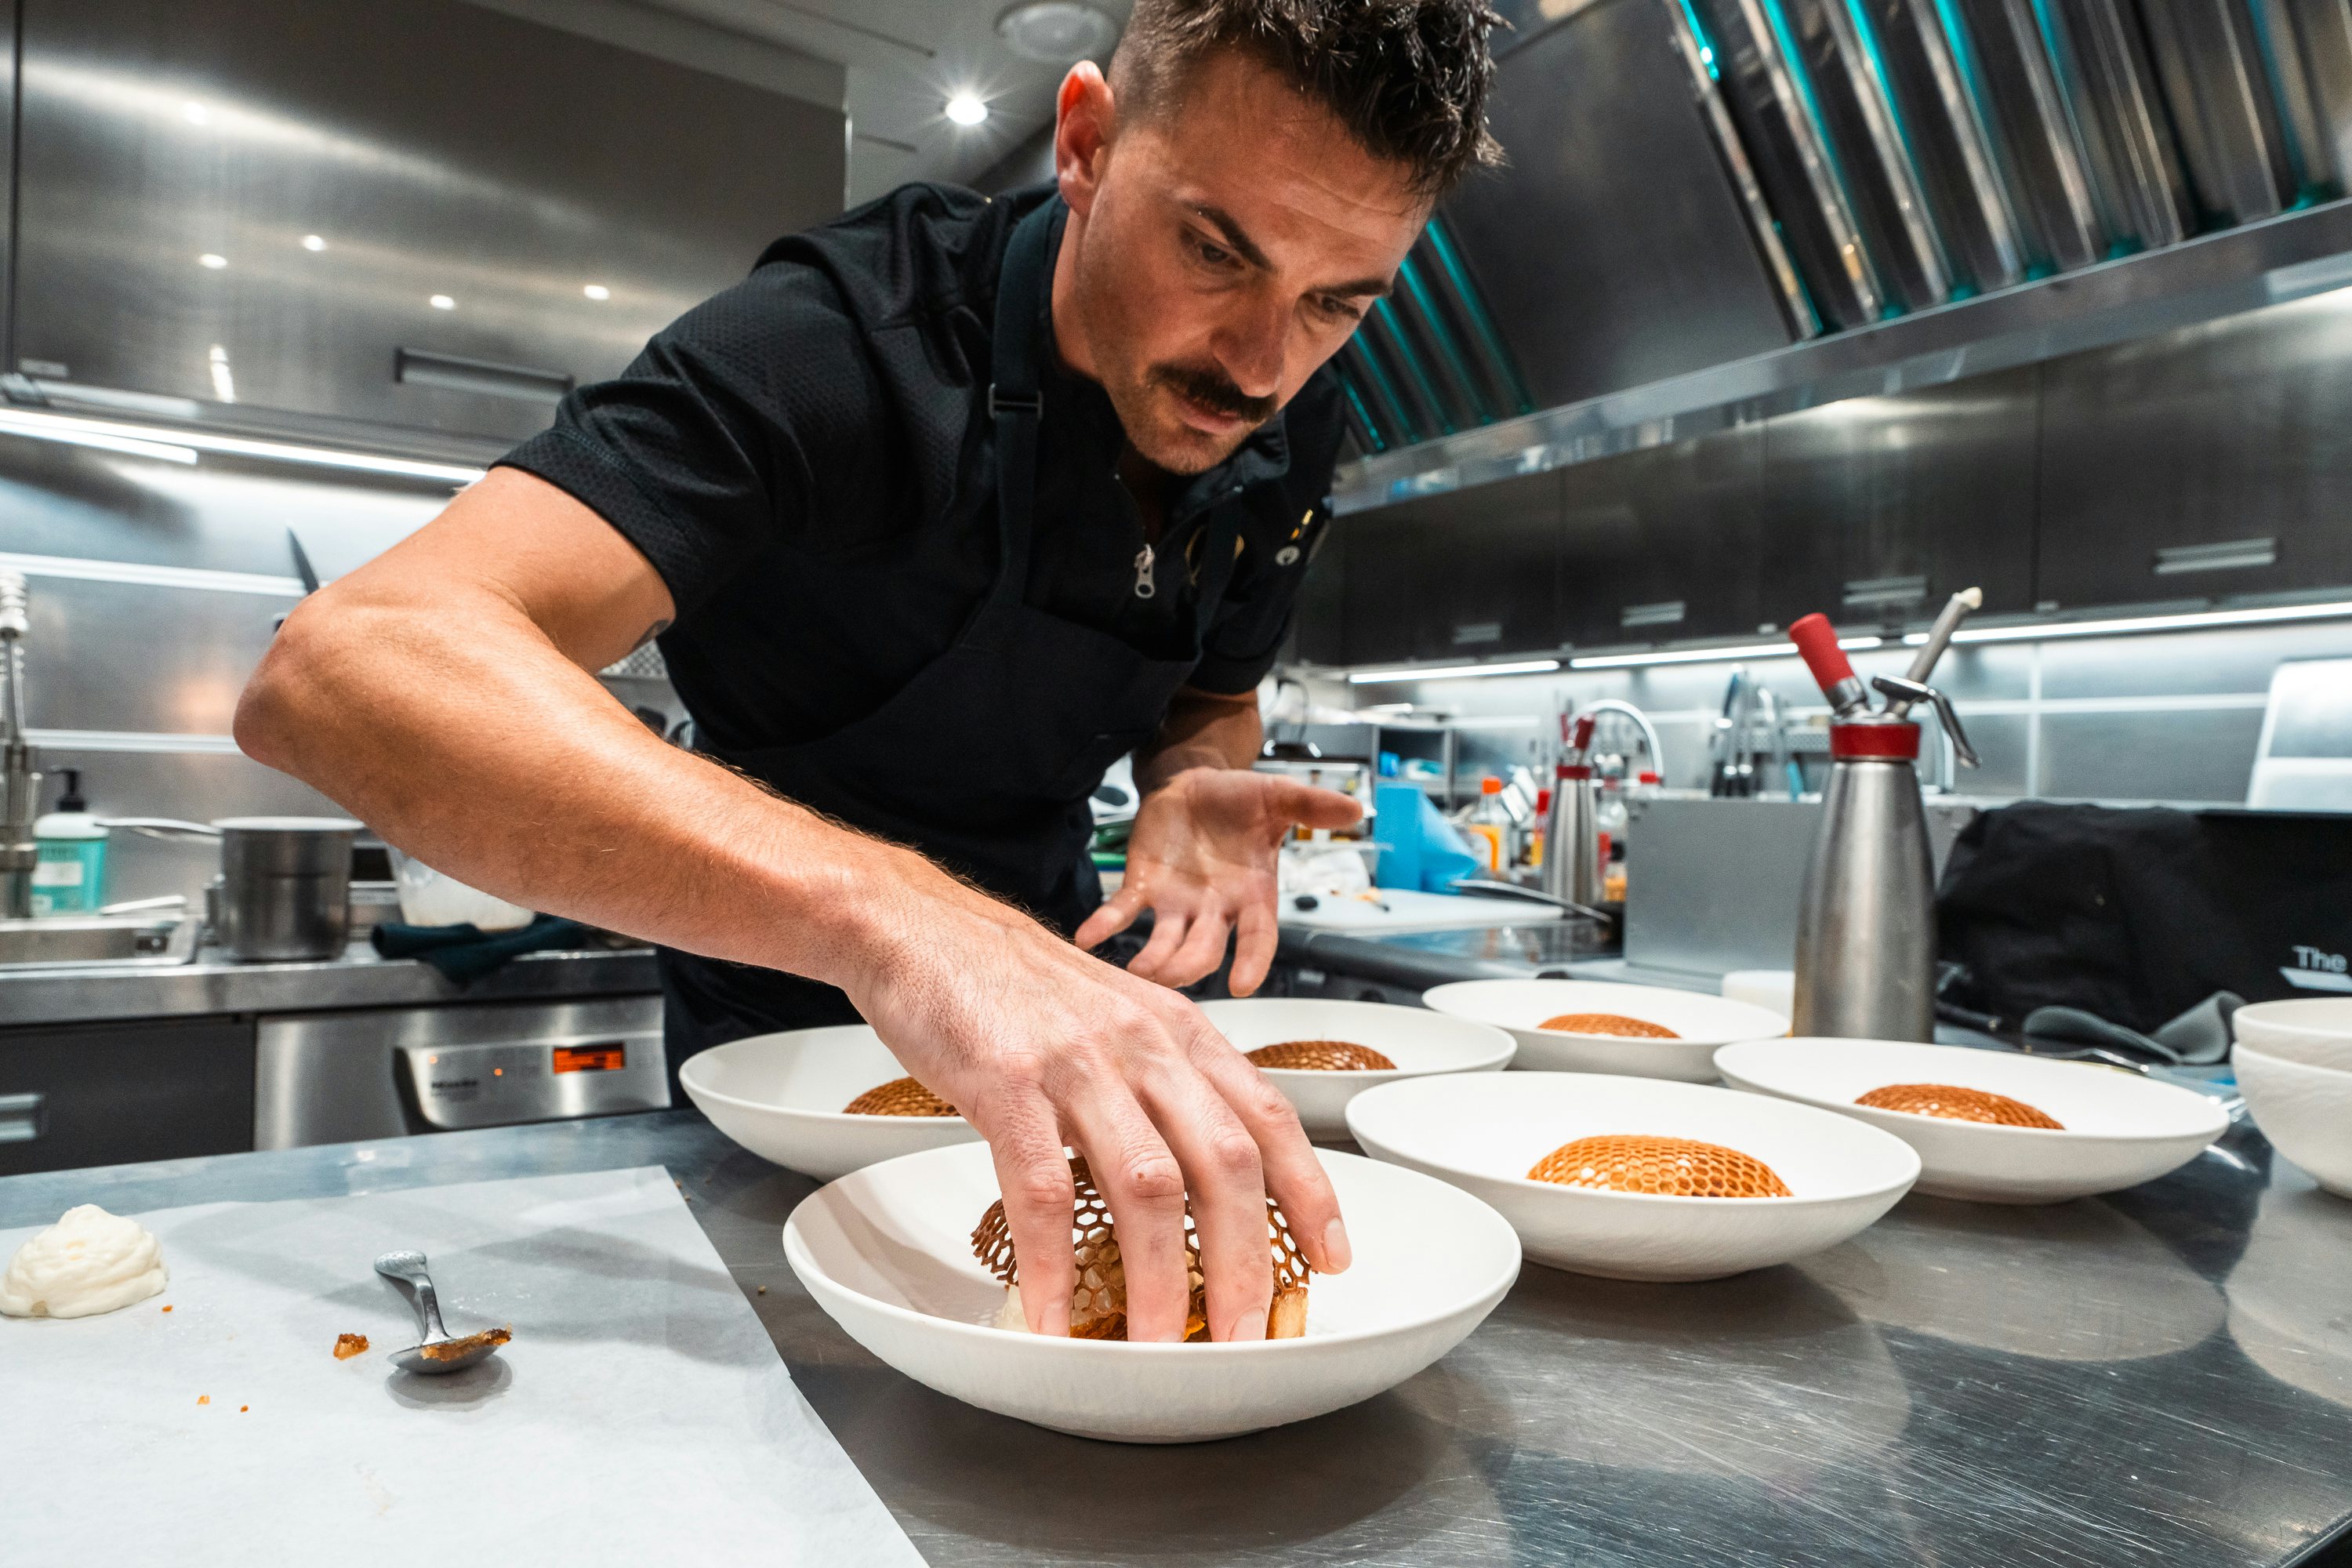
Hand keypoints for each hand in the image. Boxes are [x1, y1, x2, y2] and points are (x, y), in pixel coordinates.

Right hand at [838, 850, 1350, 1342]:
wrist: (920, 927)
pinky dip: (1052, 1265)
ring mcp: (1078, 1065)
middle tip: (1244, 1334)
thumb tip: (1202, 1171)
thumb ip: (1163, 1082)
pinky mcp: (1007, 1084)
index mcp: (1178, 1032)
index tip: (1331, 1257)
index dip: (1310, 1192)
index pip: (1269, 1116)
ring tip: (1155, 1345)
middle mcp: (1143, 1045)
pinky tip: (1053, 1315)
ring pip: (1148, 1187)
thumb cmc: (1015, 984)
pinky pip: (1042, 1192)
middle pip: (1225, 1164)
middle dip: (1245, 1261)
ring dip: (1159, 1280)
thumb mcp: (1117, 1016)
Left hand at [1075, 768, 1361, 994]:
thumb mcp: (1278, 796)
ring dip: (1151, 960)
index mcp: (1252, 895)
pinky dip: (1104, 926)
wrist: (1195, 783)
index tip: (1242, 985)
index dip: (1252, 962)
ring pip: (1164, 944)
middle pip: (1204, 950)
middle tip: (1171, 976)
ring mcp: (1176, 905)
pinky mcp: (1142, 888)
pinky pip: (1121, 914)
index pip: (1259, 938)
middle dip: (1189, 965)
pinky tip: (1088, 937)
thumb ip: (1311, 805)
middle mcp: (1214, 910)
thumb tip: (1354, 807)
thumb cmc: (1240, 798)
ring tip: (1135, 971)